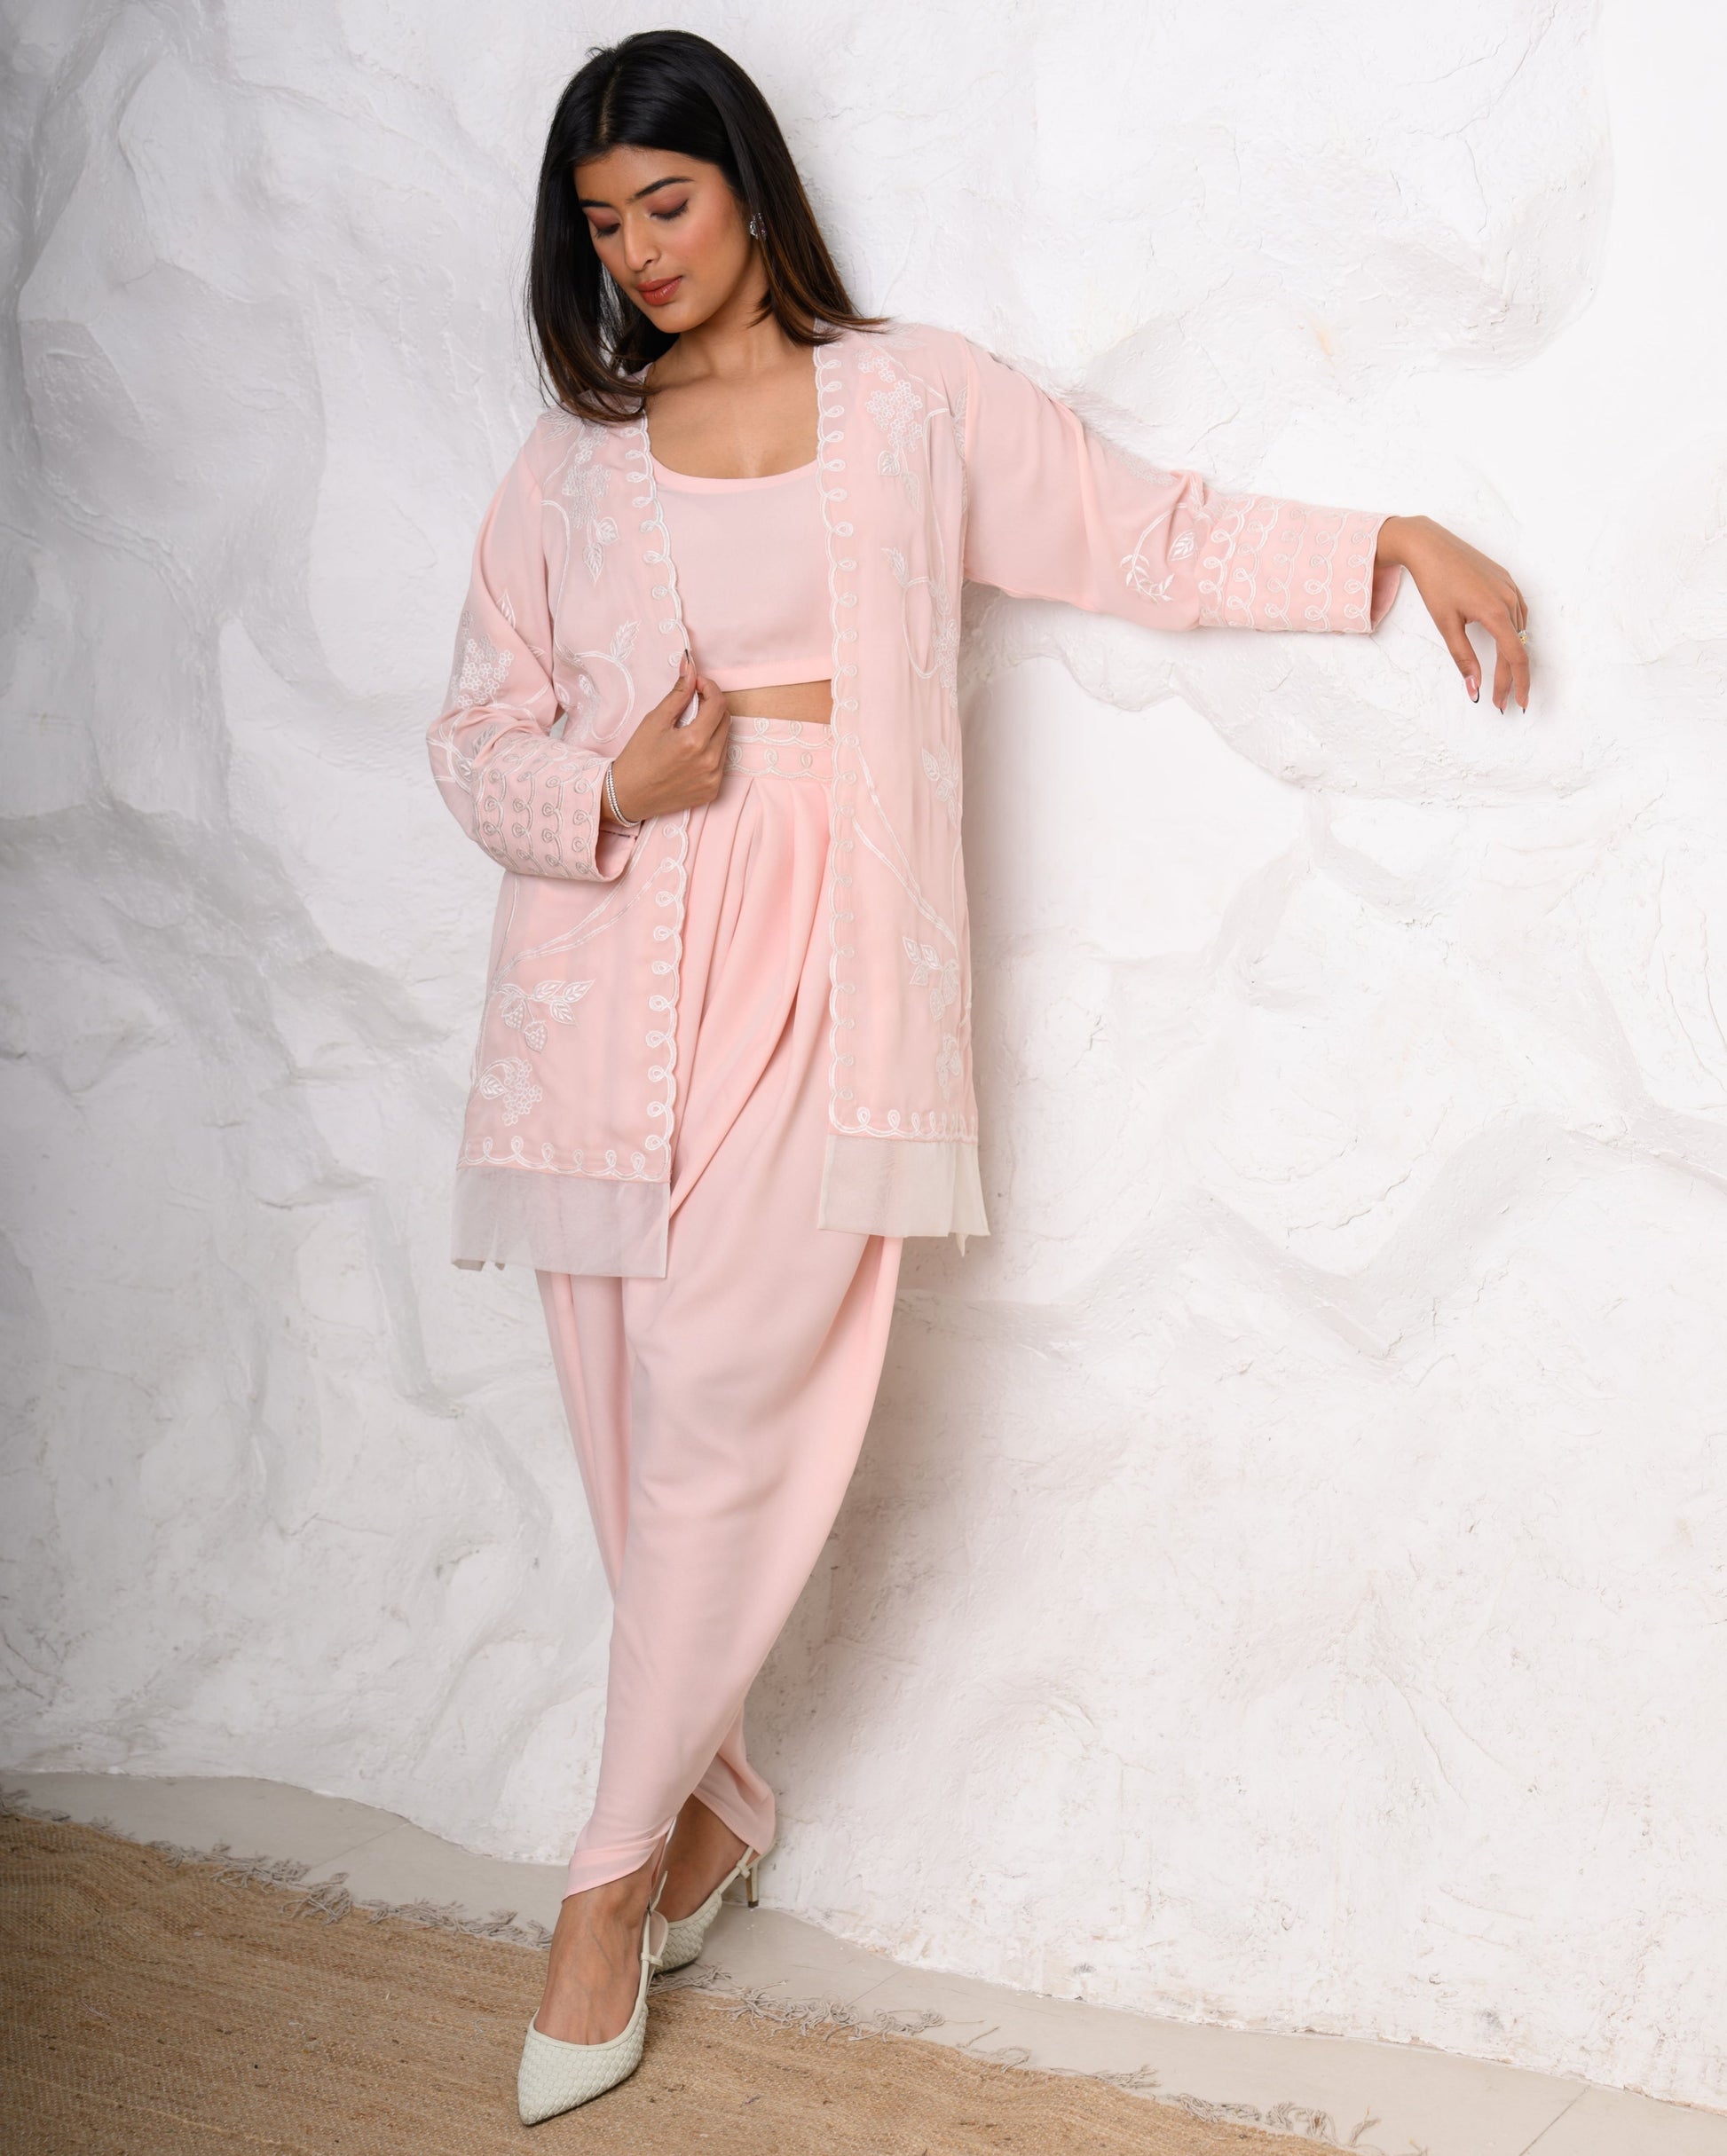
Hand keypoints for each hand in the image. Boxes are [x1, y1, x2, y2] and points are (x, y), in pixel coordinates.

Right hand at [602, 653, 729, 824]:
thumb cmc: (637, 757)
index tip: (697, 684)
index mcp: (694, 741)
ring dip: (712, 728)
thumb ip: (678, 694)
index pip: (718, 704)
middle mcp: (709, 761)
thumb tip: (690, 667)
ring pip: (725, 740)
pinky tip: (691, 752)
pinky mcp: (713, 791)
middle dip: (712, 706)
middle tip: (692, 704)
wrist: (627, 797)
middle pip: (725, 720)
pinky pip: (721, 761)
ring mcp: (713, 778)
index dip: (710, 688)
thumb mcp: (654, 720)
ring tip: (689, 730)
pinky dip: (711, 750)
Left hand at [1377, 514, 1529, 712]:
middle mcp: (1510, 599)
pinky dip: (1514, 633)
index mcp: (1496, 612)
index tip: (1517, 704)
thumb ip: (1463, 658)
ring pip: (1519, 631)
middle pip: (1517, 648)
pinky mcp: (1507, 581)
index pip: (1514, 657)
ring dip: (1511, 657)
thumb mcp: (1446, 625)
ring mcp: (1511, 588)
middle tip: (1501, 701)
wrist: (1430, 545)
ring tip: (1502, 679)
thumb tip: (1474, 688)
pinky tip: (1507, 643)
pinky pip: (1518, 613)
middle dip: (1510, 677)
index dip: (1517, 684)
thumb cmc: (1435, 583)